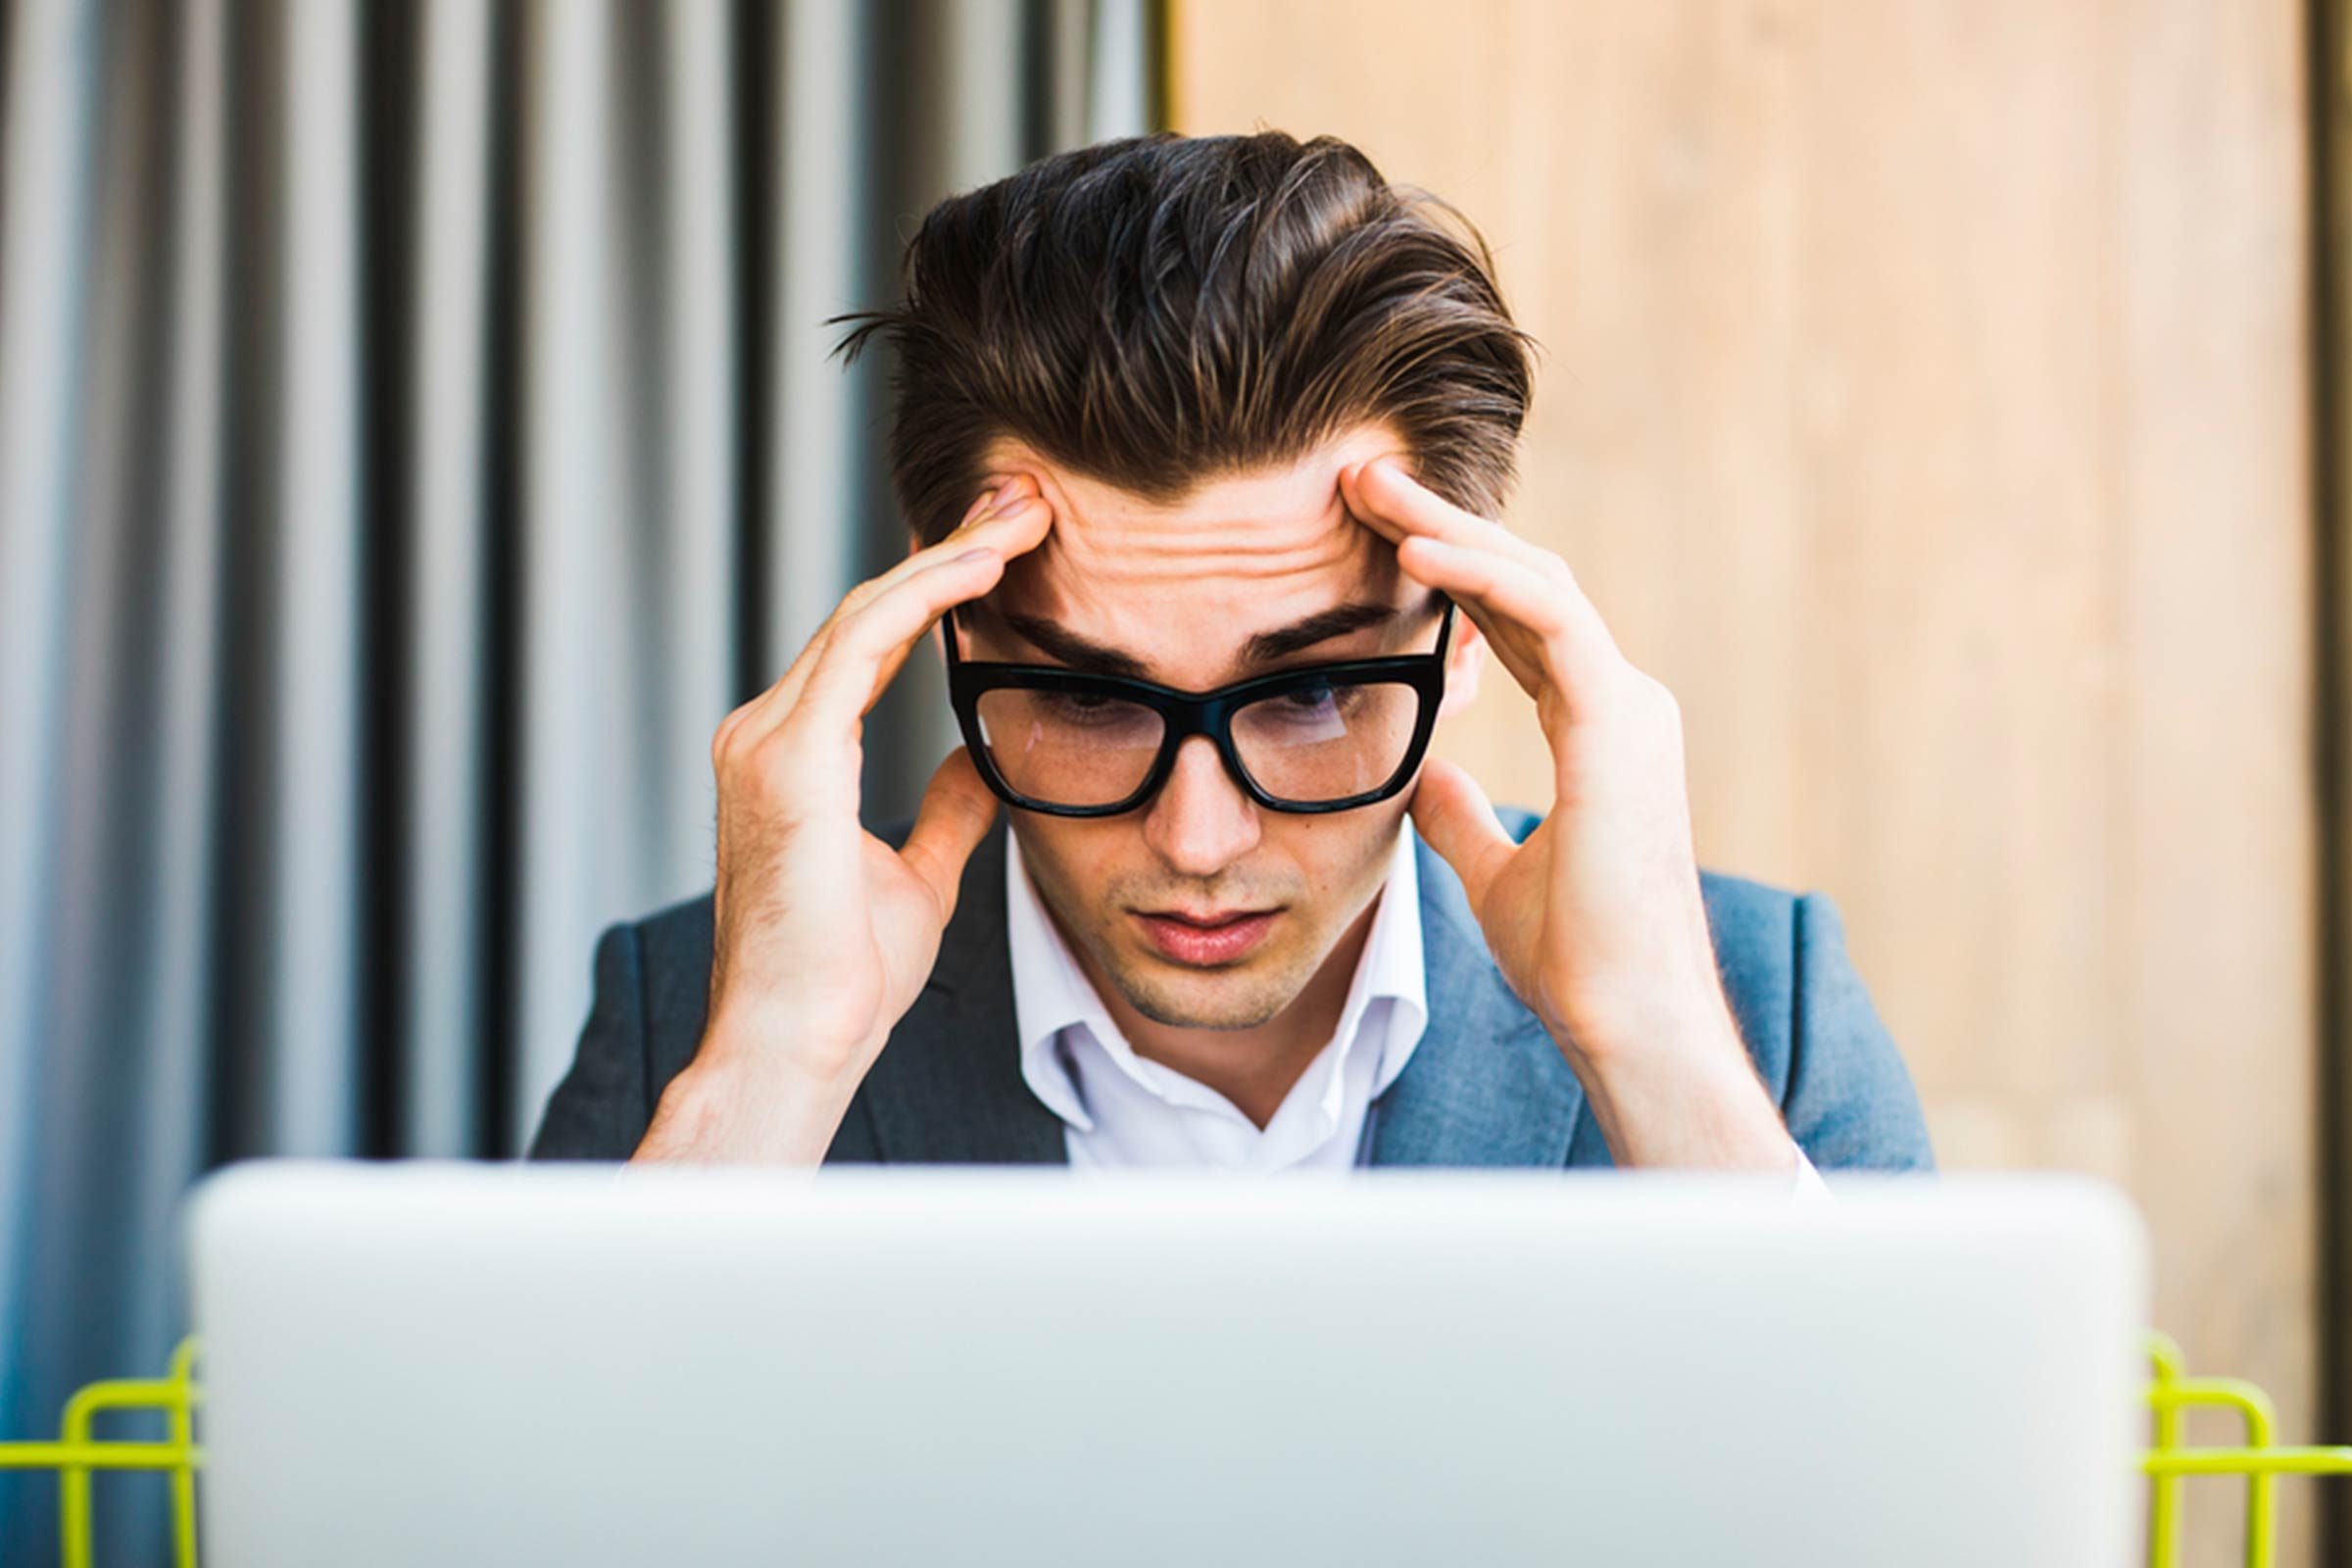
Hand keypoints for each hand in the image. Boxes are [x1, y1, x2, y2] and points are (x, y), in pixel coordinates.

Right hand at [633, 476, 1051, 1163]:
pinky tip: (984, 565)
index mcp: (791, 758)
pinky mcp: (787, 756)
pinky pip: (863, 644)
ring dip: (948, 556)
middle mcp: (767, 733)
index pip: (869, 644)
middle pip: (868, 611)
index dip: (937, 588)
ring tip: (1019, 513)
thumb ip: (944, 811)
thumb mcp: (916, 875)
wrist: (797, 1042)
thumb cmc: (844, 981)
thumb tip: (978, 764)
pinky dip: (926, 595)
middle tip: (1022, 500)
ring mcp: (768, 740)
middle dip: (949, 549)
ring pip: (867, 613)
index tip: (1005, 547)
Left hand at [1340, 457, 1795, 1171]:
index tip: (1375, 536)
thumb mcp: (1494, 873)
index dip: (1448, 573)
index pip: (1515, 623)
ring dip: (1450, 528)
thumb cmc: (1575, 961)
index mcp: (1597, 730)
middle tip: (1362, 479)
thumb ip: (1463, 817)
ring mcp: (1626, 707)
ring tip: (1371, 488)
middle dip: (1441, 524)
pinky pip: (1547, 619)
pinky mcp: (1618, 722)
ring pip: (1535, 581)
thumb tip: (1426, 779)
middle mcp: (1619, 703)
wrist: (1624, 1016)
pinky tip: (1414, 551)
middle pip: (1522, 583)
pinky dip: (1480, 577)